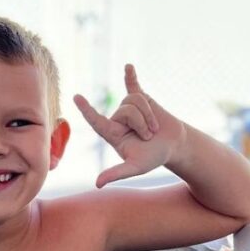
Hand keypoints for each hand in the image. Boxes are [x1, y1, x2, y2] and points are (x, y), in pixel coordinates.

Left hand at [74, 65, 186, 187]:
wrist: (173, 146)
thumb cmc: (153, 158)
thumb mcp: (134, 167)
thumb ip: (116, 173)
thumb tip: (98, 184)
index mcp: (112, 134)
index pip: (96, 120)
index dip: (87, 110)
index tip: (76, 97)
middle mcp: (118, 119)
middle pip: (125, 110)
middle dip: (141, 122)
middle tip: (148, 136)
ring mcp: (129, 108)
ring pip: (135, 100)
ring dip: (148, 115)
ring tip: (153, 128)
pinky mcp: (142, 99)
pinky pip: (134, 85)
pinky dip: (131, 75)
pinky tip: (128, 66)